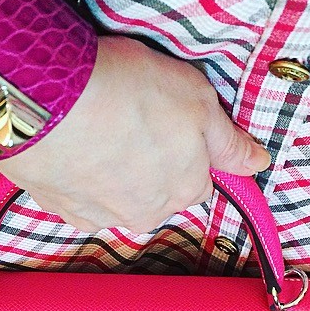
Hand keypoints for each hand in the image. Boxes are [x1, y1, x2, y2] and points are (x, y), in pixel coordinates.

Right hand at [0, 36, 269, 232]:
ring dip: (111, 176)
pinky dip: (78, 180)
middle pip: (156, 194)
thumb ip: (230, 142)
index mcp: (185, 190)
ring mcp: (101, 216)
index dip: (186, 152)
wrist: (51, 102)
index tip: (169, 127)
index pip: (197, 183)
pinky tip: (73, 149)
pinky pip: (79, 199)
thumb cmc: (129, 94)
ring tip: (97, 133)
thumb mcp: (199, 102)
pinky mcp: (62, 209)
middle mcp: (146, 214)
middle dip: (149, 167)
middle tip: (130, 124)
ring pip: (116, 199)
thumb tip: (258, 162)